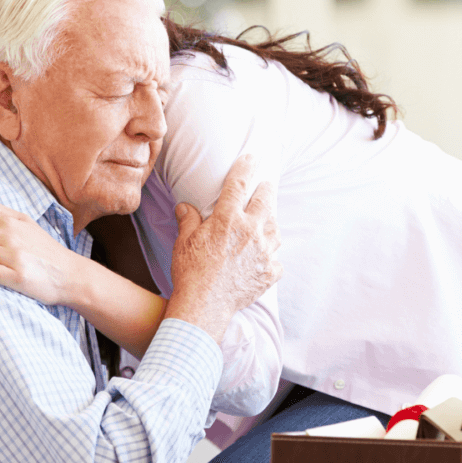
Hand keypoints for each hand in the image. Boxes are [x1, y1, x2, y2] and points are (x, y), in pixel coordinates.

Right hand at [167, 155, 282, 343]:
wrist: (204, 305)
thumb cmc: (191, 272)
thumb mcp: (185, 241)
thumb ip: (188, 219)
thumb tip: (185, 206)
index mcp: (228, 219)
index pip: (239, 184)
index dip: (246, 167)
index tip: (251, 157)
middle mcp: (251, 231)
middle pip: (266, 200)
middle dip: (267, 188)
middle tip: (266, 184)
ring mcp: (264, 252)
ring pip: (275, 229)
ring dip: (271, 221)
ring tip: (266, 220)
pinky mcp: (270, 272)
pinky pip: (276, 259)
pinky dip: (271, 256)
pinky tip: (265, 257)